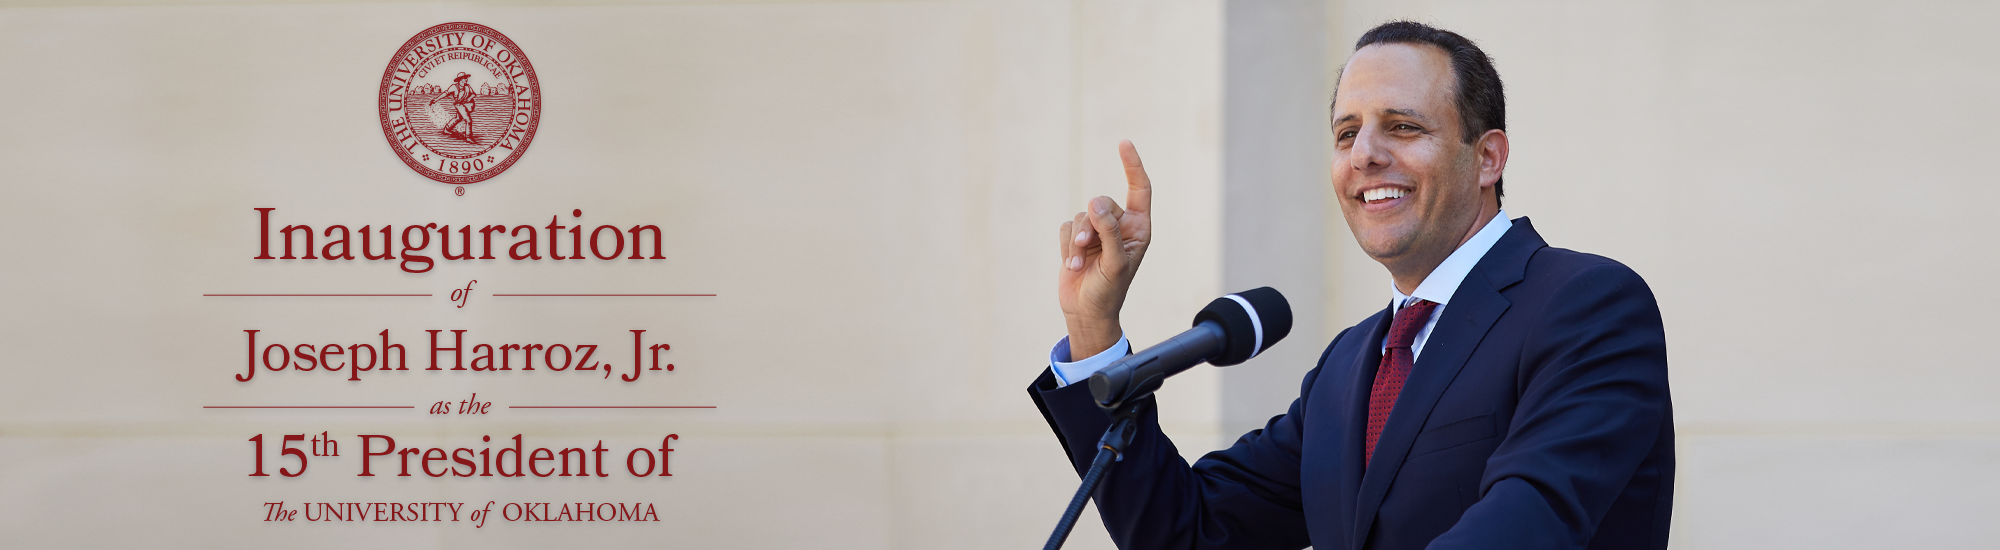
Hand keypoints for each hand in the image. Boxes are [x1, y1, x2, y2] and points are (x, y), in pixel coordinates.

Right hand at [1057, 140, 1153, 358]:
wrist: (1086, 312)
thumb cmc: (1108, 292)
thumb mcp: (1115, 263)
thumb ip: (1108, 231)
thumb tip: (1095, 203)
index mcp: (1138, 228)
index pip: (1139, 189)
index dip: (1132, 165)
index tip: (1123, 143)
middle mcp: (1119, 226)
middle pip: (1101, 203)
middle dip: (1091, 225)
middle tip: (1088, 247)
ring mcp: (1097, 232)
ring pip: (1081, 215)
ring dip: (1078, 242)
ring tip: (1080, 265)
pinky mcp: (1077, 239)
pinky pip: (1067, 227)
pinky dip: (1068, 246)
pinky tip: (1073, 265)